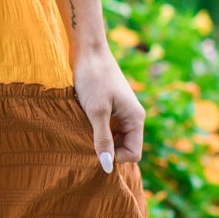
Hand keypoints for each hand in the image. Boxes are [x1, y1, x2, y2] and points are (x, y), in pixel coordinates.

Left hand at [71, 46, 144, 171]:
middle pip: (124, 148)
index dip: (115, 157)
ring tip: (83, 131)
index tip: (95, 148)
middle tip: (86, 140)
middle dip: (107, 150)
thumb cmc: (94, 78)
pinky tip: (82, 124)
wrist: (88, 51)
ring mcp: (120, 113)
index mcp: (136, 119)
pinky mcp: (109, 108)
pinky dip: (95, 131)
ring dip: (99, 140)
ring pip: (114, 139)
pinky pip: (106, 129)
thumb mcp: (97, 111)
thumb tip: (107, 166)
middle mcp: (132, 118)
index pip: (133, 154)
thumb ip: (102, 139)